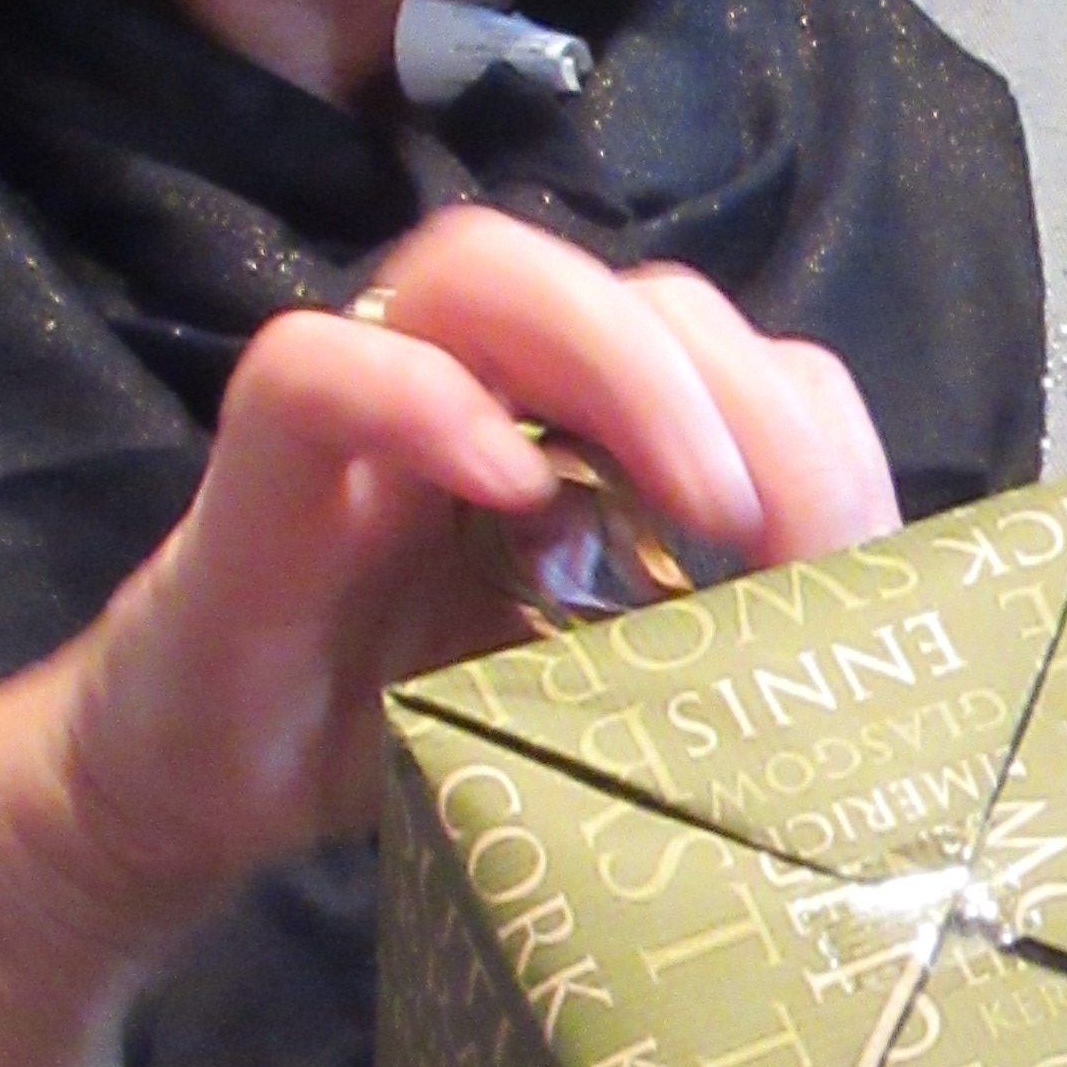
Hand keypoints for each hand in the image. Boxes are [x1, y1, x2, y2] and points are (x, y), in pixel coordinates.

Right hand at [24, 217, 900, 956]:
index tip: (850, 558)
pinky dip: (420, 398)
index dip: (805, 427)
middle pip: (632, 292)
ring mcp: (370, 405)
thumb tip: (858, 647)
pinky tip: (506, 483)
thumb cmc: (405, 726)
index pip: (720, 350)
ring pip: (486, 271)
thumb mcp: (597, 684)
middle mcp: (482, 380)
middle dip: (742, 396)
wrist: (208, 795)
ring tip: (698, 502)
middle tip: (789, 536)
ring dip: (624, 368)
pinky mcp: (262, 461)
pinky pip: (319, 367)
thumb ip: (700, 633)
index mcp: (576, 423)